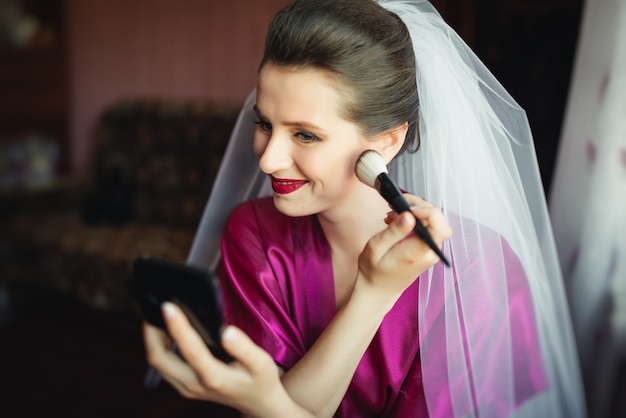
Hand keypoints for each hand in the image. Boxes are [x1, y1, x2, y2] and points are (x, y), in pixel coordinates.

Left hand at [143, 303, 313, 417]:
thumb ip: (245, 348)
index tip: (168, 306)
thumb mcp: (262, 363)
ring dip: (153, 339)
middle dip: (152, 332)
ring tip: (156, 315)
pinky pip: (164, 365)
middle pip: (160, 359)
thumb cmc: (261, 380)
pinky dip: (160, 346)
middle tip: (153, 307)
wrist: (257, 404)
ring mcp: (187, 387)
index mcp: (214, 377)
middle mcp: (195, 385)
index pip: (189, 349)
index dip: (177, 326)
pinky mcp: (184, 386)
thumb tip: (227, 331)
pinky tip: (166, 331)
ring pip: (158, 363)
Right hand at [356, 194, 451, 301]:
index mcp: (417, 252)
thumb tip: (409, 215)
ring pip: (435, 221)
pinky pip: (429, 228)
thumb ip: (394, 231)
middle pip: (439, 220)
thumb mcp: (376, 248)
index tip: (405, 208)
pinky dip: (415, 219)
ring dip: (415, 212)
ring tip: (392, 214)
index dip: (426, 211)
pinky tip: (398, 221)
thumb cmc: (373, 270)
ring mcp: (430, 252)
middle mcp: (429, 253)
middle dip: (418, 206)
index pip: (439, 227)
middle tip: (397, 205)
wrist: (378, 290)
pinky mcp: (427, 249)